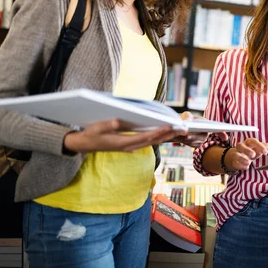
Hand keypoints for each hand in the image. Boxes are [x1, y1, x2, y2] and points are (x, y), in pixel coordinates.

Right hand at [63, 119, 186, 153]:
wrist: (84, 145)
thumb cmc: (90, 135)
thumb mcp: (95, 128)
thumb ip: (106, 125)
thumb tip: (117, 120)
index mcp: (123, 143)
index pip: (145, 137)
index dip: (158, 132)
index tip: (170, 126)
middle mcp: (129, 147)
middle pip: (153, 141)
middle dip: (168, 135)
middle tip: (183, 129)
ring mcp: (130, 147)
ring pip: (152, 142)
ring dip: (165, 136)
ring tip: (179, 130)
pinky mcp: (130, 145)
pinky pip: (147, 141)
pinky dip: (158, 137)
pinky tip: (165, 132)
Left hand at [170, 111, 226, 147]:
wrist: (179, 128)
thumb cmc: (184, 119)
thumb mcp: (186, 115)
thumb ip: (187, 116)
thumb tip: (187, 121)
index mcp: (207, 124)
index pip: (217, 129)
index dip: (221, 133)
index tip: (225, 138)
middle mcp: (206, 132)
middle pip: (204, 136)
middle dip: (196, 136)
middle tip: (187, 135)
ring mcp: (202, 139)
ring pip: (199, 141)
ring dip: (191, 139)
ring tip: (184, 136)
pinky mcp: (197, 144)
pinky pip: (194, 145)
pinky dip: (188, 142)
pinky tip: (183, 139)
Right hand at [225, 138, 267, 171]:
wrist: (238, 157)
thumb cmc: (251, 151)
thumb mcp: (257, 148)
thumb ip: (264, 148)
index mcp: (248, 142)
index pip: (253, 141)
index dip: (259, 146)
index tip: (266, 152)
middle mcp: (241, 147)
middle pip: (241, 146)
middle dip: (247, 150)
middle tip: (253, 155)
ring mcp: (236, 154)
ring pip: (236, 155)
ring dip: (242, 158)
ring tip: (249, 162)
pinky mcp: (234, 162)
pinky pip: (235, 163)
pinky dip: (240, 165)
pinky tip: (246, 167)